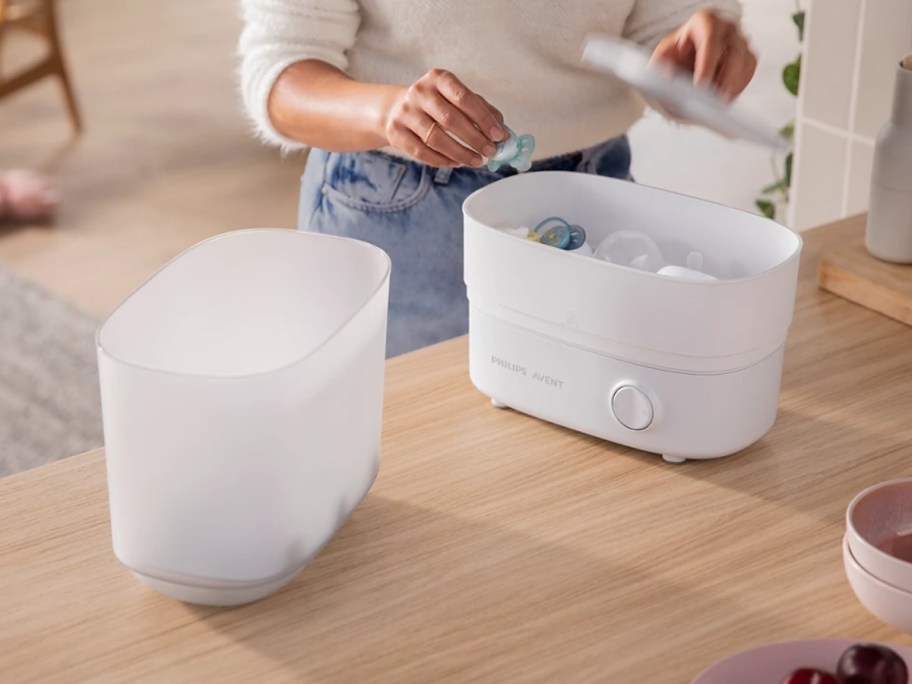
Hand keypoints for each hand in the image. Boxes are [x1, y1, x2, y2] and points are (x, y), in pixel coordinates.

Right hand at [383, 69, 504, 166]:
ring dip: (461, 154)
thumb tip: (502, 131)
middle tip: (490, 152)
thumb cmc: (436, 104)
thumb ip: (481, 110)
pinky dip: (442, 160)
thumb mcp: (457, 98)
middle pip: (451, 120)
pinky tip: (455, 162)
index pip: (464, 98)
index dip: (484, 119)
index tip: (499, 135)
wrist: (396, 109)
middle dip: (475, 139)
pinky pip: (422, 152)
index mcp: (439, 79)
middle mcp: (420, 92)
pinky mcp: (395, 132)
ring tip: (476, 161)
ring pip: (436, 139)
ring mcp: (405, 112)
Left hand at [651, 9, 756, 100]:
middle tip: (712, 101)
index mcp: (704, 22)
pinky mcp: (746, 58)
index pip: (710, 38)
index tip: (700, 86)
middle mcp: (726, 28)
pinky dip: (736, 88)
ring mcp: (739, 42)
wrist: (683, 62)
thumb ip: (660, 65)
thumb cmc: (674, 56)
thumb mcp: (661, 58)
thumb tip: (667, 75)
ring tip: (716, 104)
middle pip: (733, 51)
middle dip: (723, 79)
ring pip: (744, 63)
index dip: (707, 63)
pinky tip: (723, 99)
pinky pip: (747, 74)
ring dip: (731, 86)